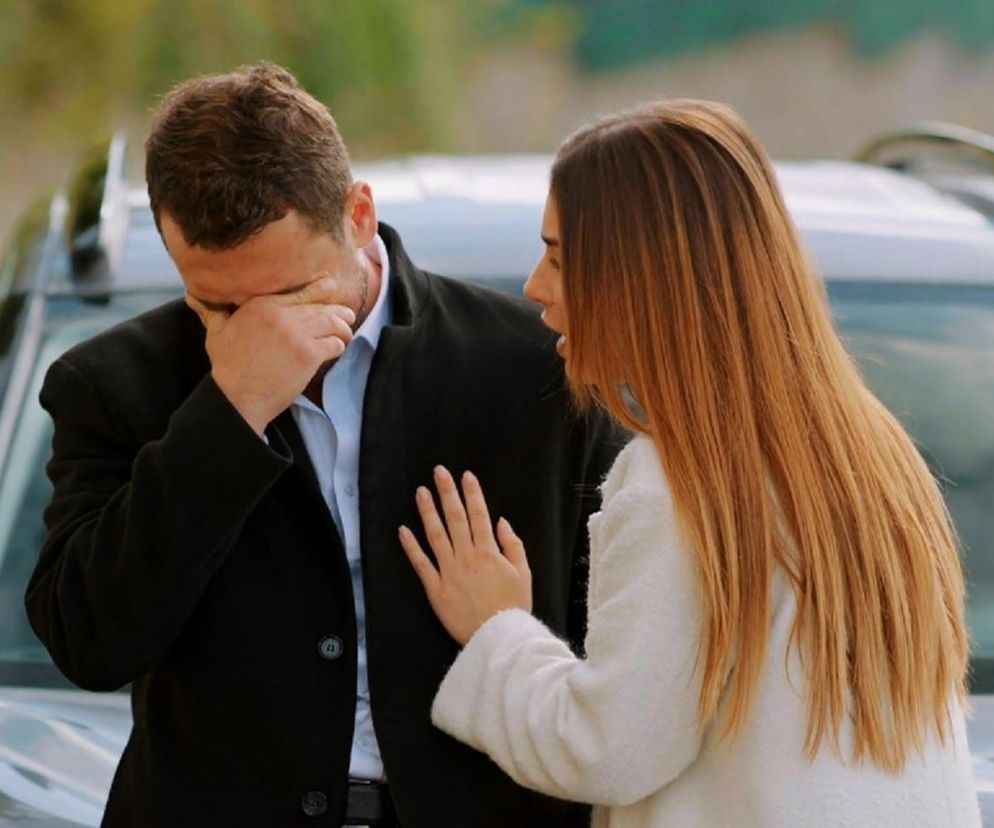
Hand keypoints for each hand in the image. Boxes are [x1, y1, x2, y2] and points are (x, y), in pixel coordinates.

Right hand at [186, 277, 355, 434]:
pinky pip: (334, 343)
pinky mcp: (309, 354)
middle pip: (322, 306)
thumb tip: (192, 296)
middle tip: (347, 314)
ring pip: (333, 322)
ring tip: (347, 332)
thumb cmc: (227, 367)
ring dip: (343, 328)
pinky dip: (339, 346)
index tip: (331, 286)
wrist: (237, 396)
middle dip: (338, 310)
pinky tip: (337, 349)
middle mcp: (282, 315)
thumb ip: (212, 312)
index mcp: (263, 305)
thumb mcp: (216, 333)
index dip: (321, 288)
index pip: (301, 291)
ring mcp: (298, 334)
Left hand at [399, 466, 531, 645]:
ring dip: (427, 511)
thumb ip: (513, 545)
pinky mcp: (435, 588)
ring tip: (420, 492)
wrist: (498, 637)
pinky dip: (411, 546)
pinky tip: (403, 530)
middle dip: (447, 492)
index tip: (465, 476)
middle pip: (455, 518)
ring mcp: (449, 571)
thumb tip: (501, 522)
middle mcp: (466, 556)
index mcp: (488, 551)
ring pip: (435, 535)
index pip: (478, 515)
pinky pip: (421, 564)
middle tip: (439, 472)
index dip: (472, 493)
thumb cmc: (513, 606)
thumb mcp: (524, 573)